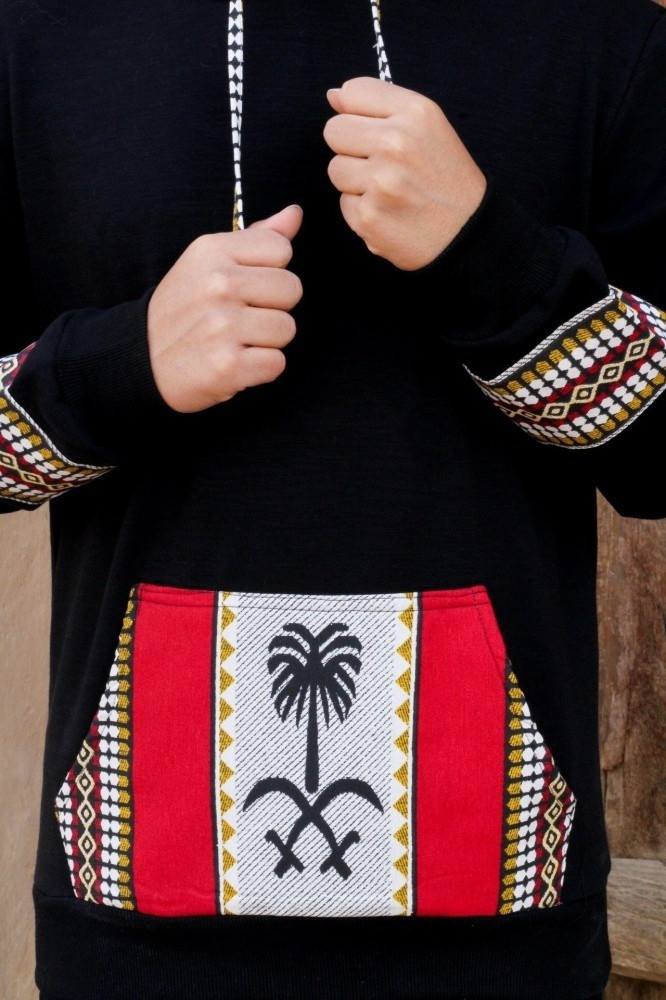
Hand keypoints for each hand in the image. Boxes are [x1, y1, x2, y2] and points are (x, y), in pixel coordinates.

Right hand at [146, 205, 303, 411]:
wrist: (143, 360)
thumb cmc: (184, 309)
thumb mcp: (208, 262)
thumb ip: (256, 238)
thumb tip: (295, 213)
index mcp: (212, 251)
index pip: (281, 249)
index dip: (270, 271)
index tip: (244, 286)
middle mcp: (217, 284)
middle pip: (292, 289)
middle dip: (273, 307)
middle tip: (240, 317)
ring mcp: (223, 326)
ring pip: (287, 328)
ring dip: (267, 341)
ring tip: (235, 341)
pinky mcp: (228, 365)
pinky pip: (277, 363)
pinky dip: (260, 369)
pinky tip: (234, 363)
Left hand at [324, 78, 486, 270]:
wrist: (468, 231)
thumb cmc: (446, 177)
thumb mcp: (427, 126)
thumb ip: (381, 105)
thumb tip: (333, 95)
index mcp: (414, 112)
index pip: (352, 92)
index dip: (357, 112)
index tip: (374, 130)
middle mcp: (396, 143)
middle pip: (334, 130)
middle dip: (351, 147)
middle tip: (382, 164)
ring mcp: (380, 182)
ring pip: (336, 168)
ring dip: (355, 181)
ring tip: (387, 190)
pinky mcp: (367, 217)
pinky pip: (344, 203)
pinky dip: (362, 209)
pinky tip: (388, 212)